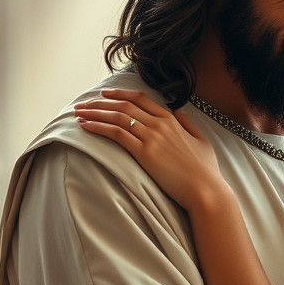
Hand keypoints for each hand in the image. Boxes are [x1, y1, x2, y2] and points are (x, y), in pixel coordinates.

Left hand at [74, 89, 226, 210]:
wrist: (205, 190)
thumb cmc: (205, 171)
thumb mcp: (202, 141)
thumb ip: (188, 125)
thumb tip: (179, 112)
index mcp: (172, 120)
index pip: (140, 99)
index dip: (120, 94)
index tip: (105, 94)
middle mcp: (159, 124)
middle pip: (123, 106)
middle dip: (99, 103)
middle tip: (83, 105)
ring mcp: (151, 137)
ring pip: (116, 117)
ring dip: (94, 114)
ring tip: (78, 114)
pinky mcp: (144, 153)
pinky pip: (116, 134)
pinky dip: (98, 128)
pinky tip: (86, 127)